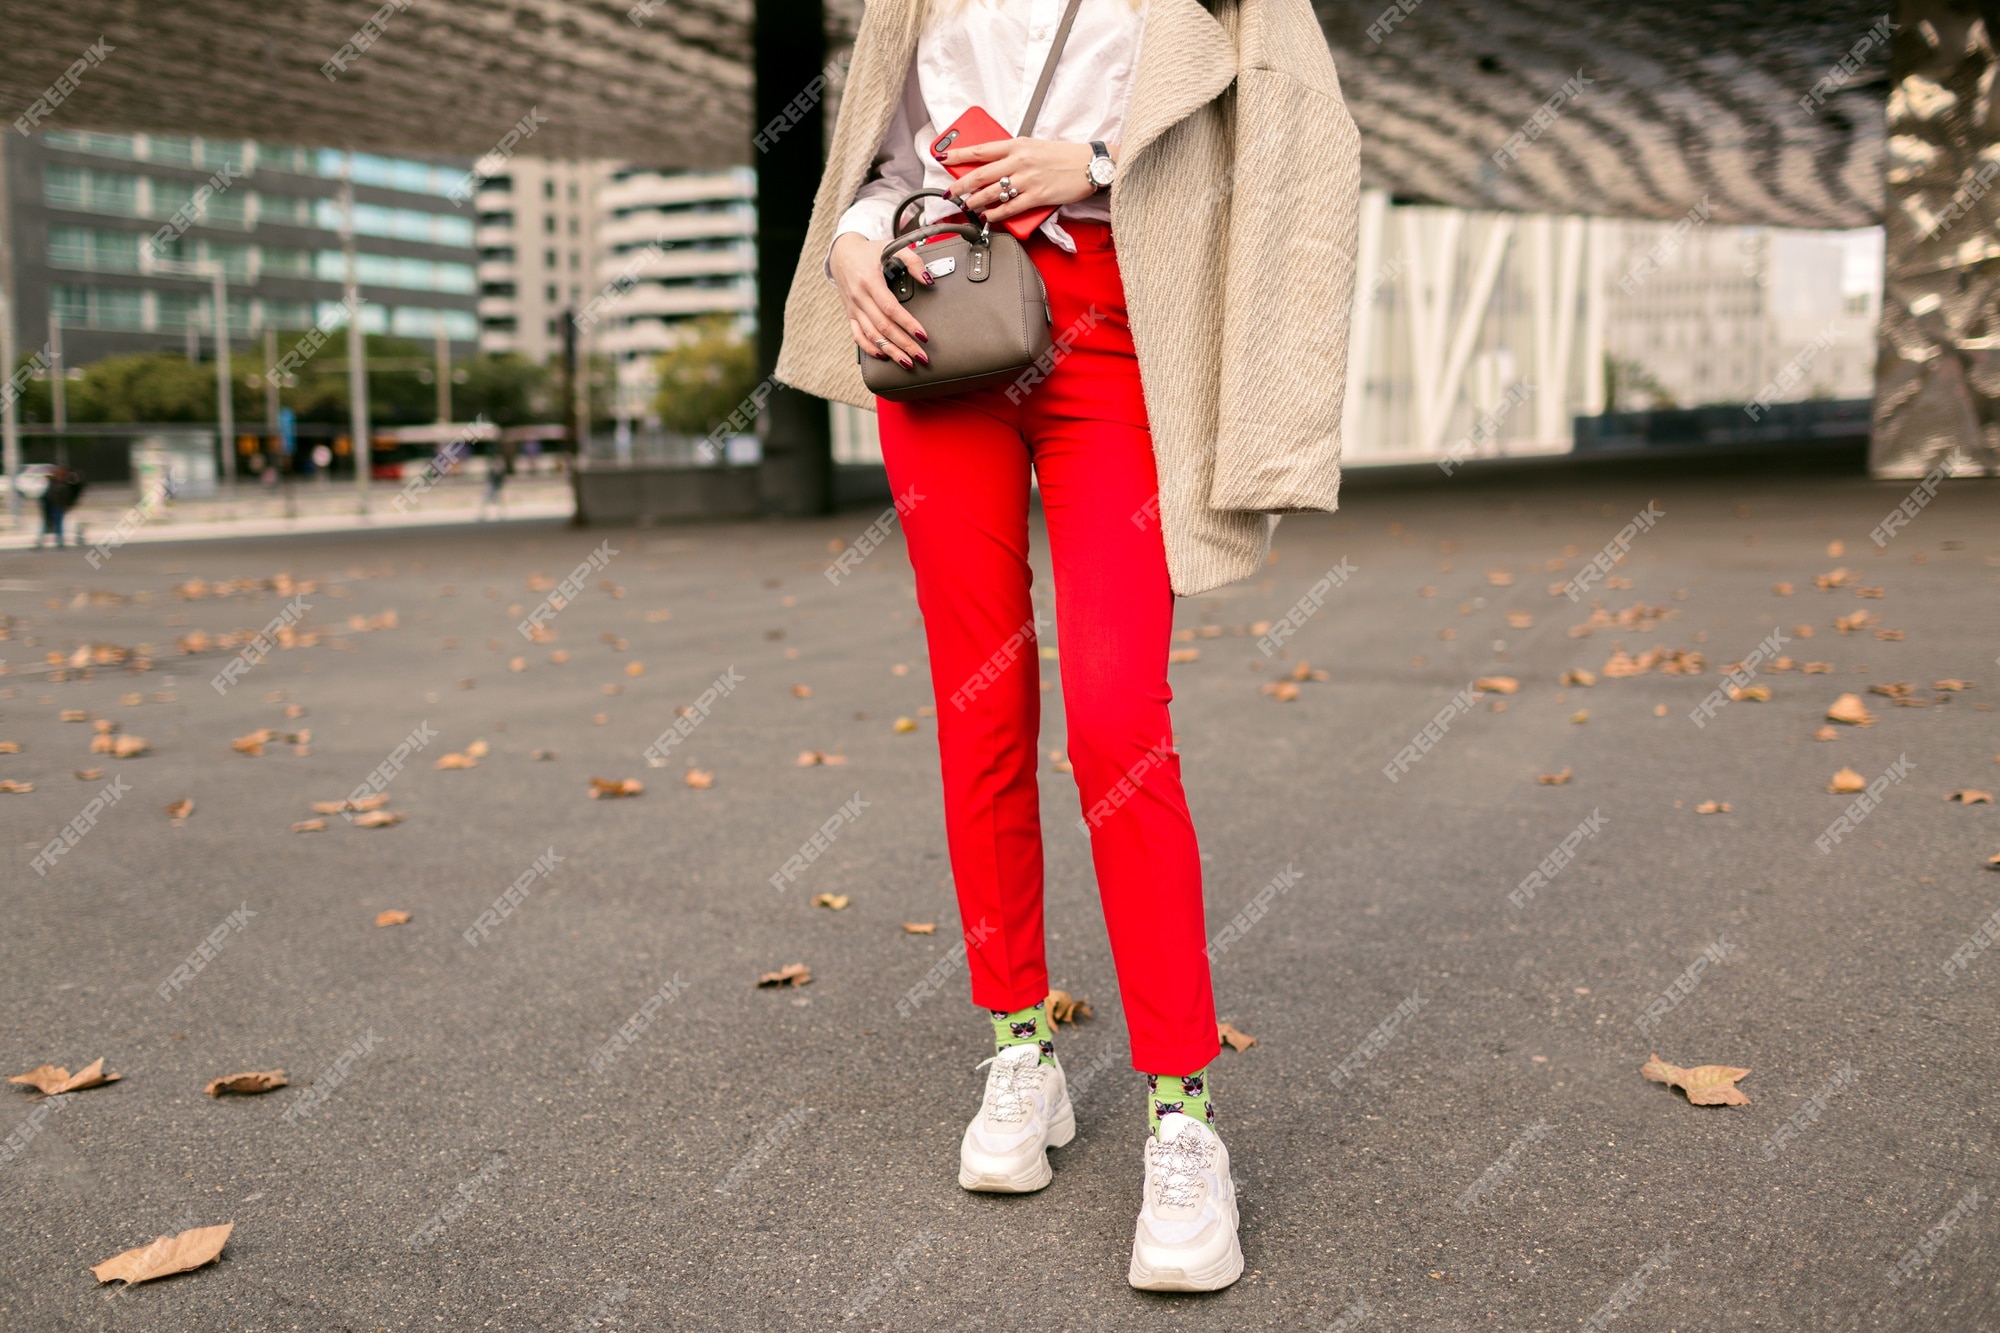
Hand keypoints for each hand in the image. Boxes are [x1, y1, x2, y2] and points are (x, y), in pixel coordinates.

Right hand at [830, 231, 931, 365]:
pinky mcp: (850, 314)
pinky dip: (869, 348)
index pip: (891, 308)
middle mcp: (859, 297)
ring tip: (907, 362)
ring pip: (871, 335)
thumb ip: (913, 261)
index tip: (923, 336)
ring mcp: (853, 308)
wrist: (842, 253)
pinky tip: (883, 355)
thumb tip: (928, 279)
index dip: (908, 324)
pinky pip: (857, 335)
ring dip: (890, 351)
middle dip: (904, 344)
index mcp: (869, 281)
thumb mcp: (892, 248)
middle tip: (921, 357)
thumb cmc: (870, 252)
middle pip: (883, 327)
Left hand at [942, 137, 1107, 224]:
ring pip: (992, 192)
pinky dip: (996, 214)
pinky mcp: (1037, 196)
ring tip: (967, 206)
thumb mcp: (1034, 147)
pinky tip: (988, 216)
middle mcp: (1019, 160)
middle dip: (961, 185)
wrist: (1089, 164)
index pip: (981, 149)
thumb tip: (993, 167)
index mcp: (1017, 144)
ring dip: (975, 201)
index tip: (943, 158)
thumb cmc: (1063, 156)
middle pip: (981, 174)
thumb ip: (1013, 155)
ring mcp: (1027, 180)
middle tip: (950, 192)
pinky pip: (1010, 208)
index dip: (959, 154)